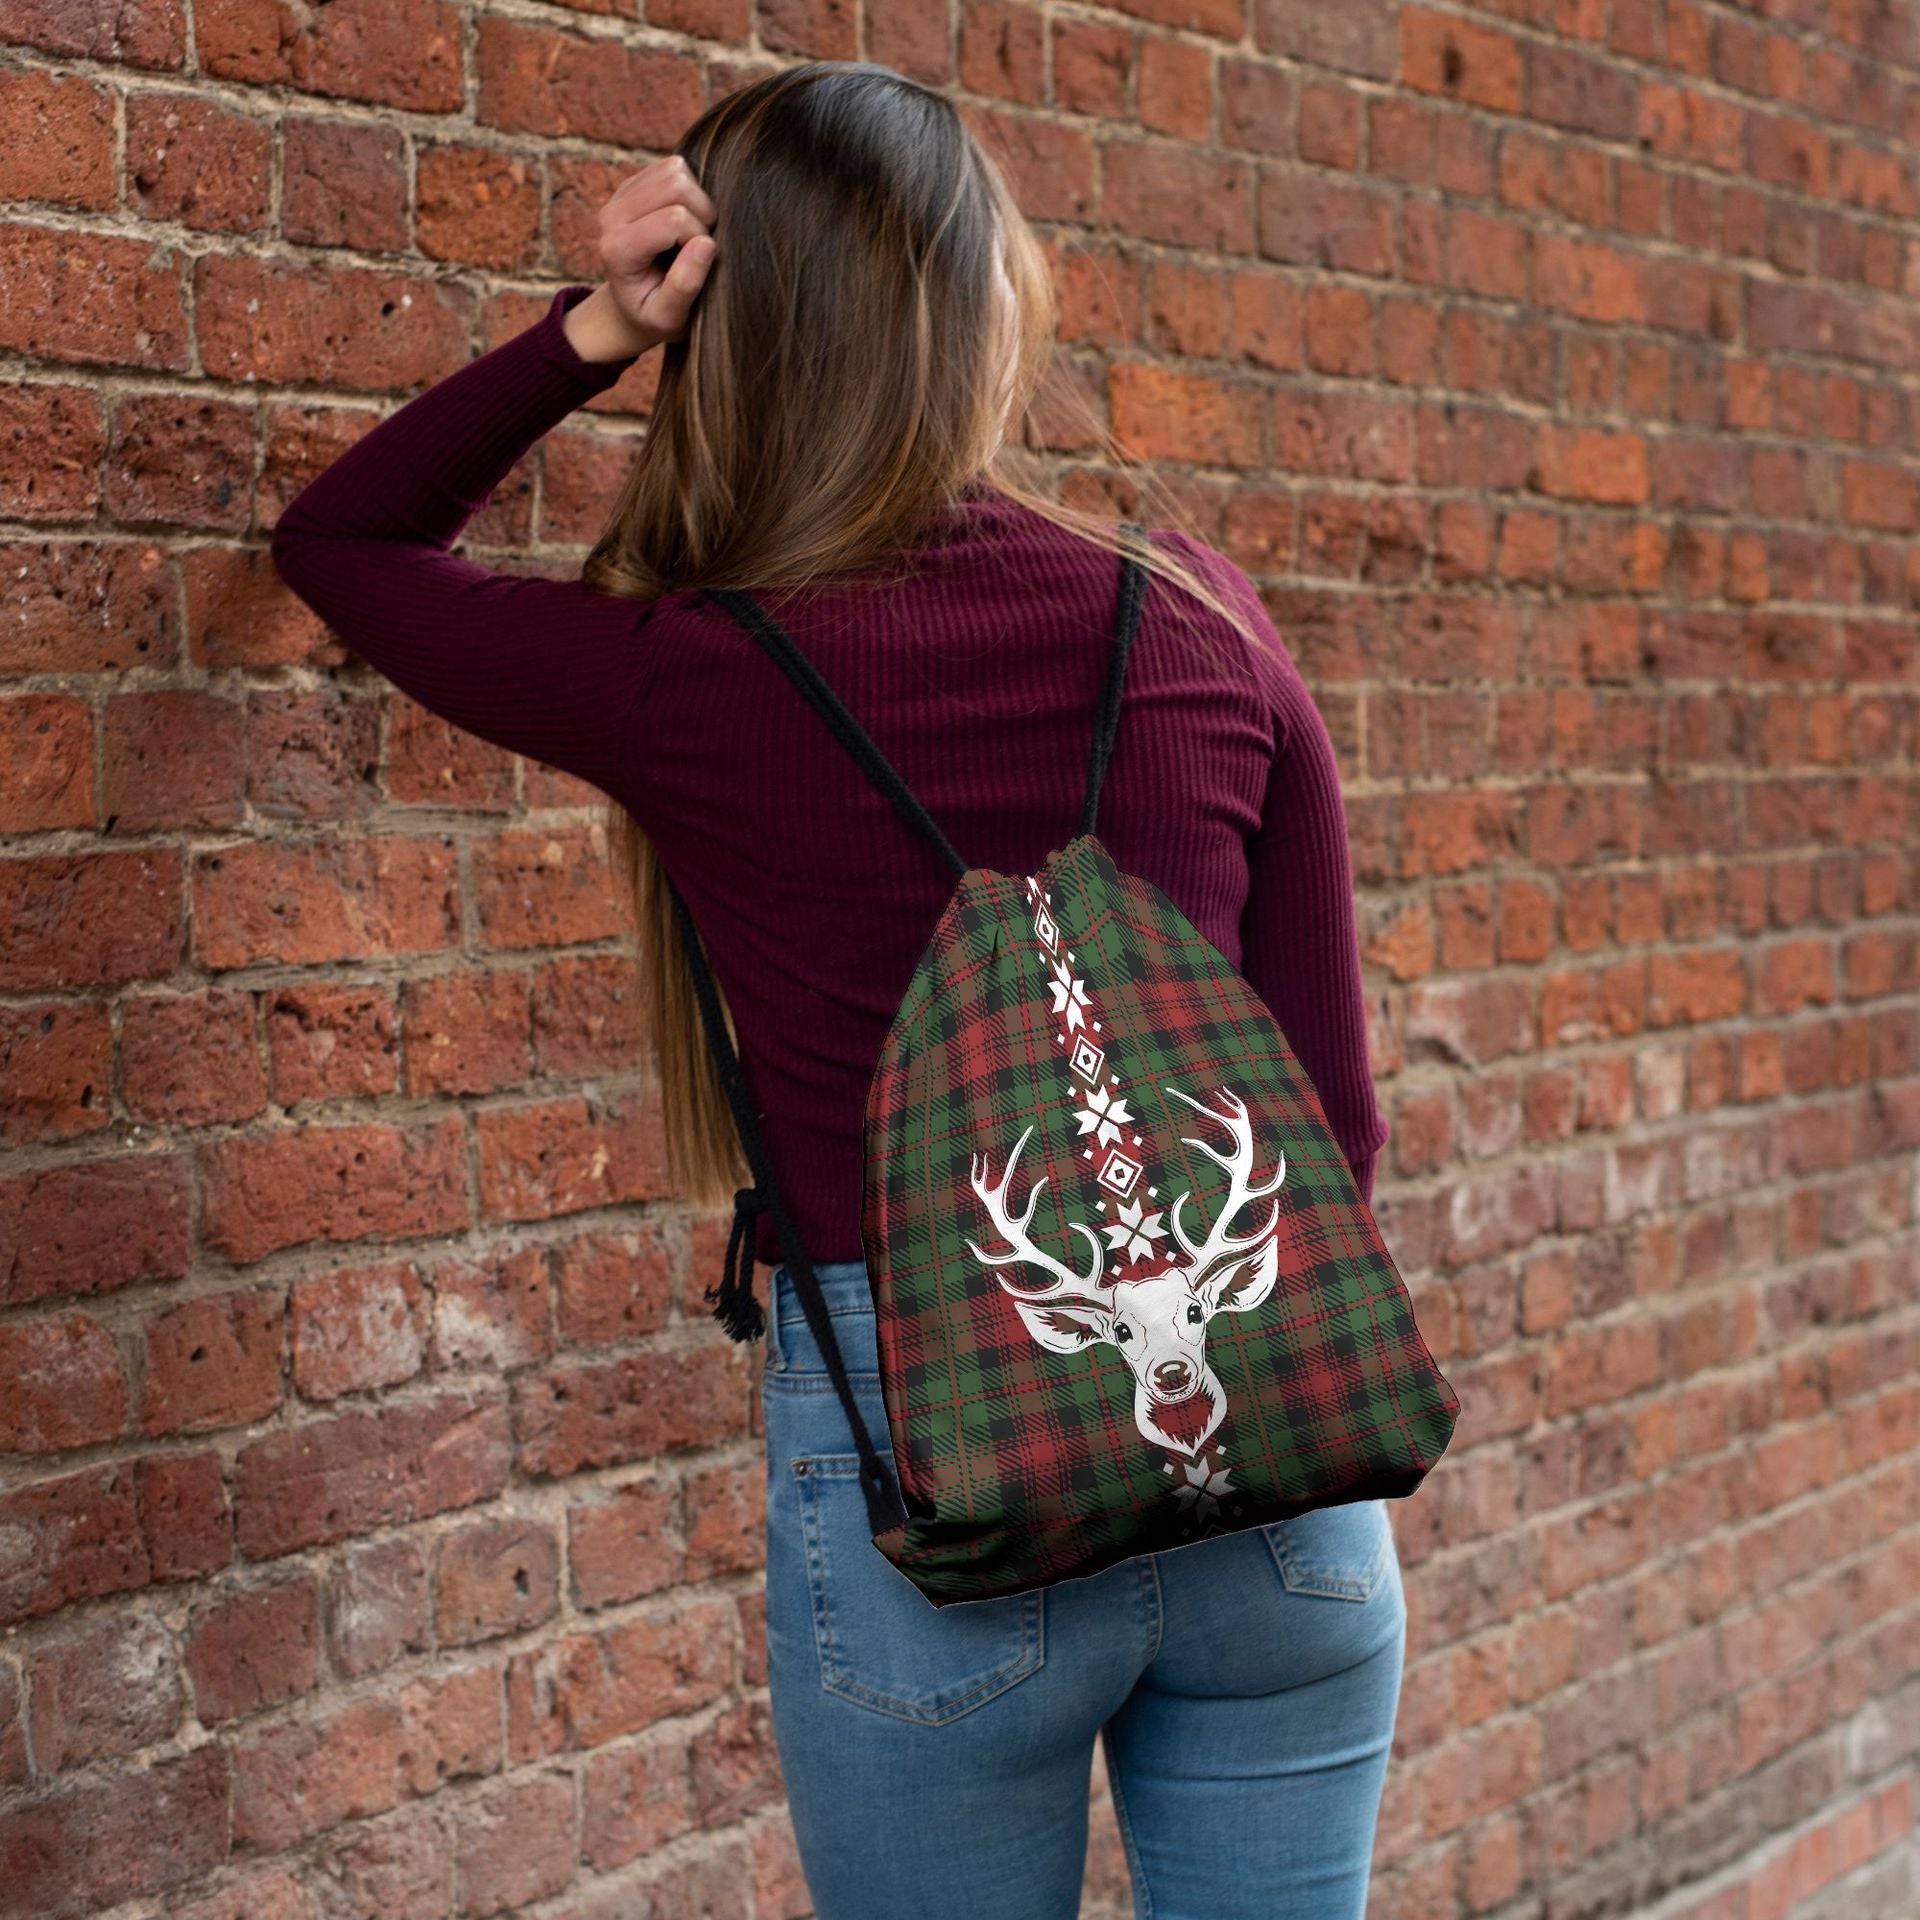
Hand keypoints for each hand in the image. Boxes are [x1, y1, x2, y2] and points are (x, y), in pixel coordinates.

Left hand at [570, 154, 718, 360]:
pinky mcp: (634, 181)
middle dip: (703, 213)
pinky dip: (691, 190)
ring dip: (698, 200)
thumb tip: (706, 244)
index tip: (698, 264)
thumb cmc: (652, 315)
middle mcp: (612, 214)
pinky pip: (673, 165)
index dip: (701, 239)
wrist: (628, 305)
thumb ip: (685, 286)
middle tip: (700, 245)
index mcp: (618, 248)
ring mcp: (621, 193)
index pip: (675, 219)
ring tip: (693, 232)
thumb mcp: (668, 318)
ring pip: (676, 169)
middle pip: (676, 184)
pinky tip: (685, 219)